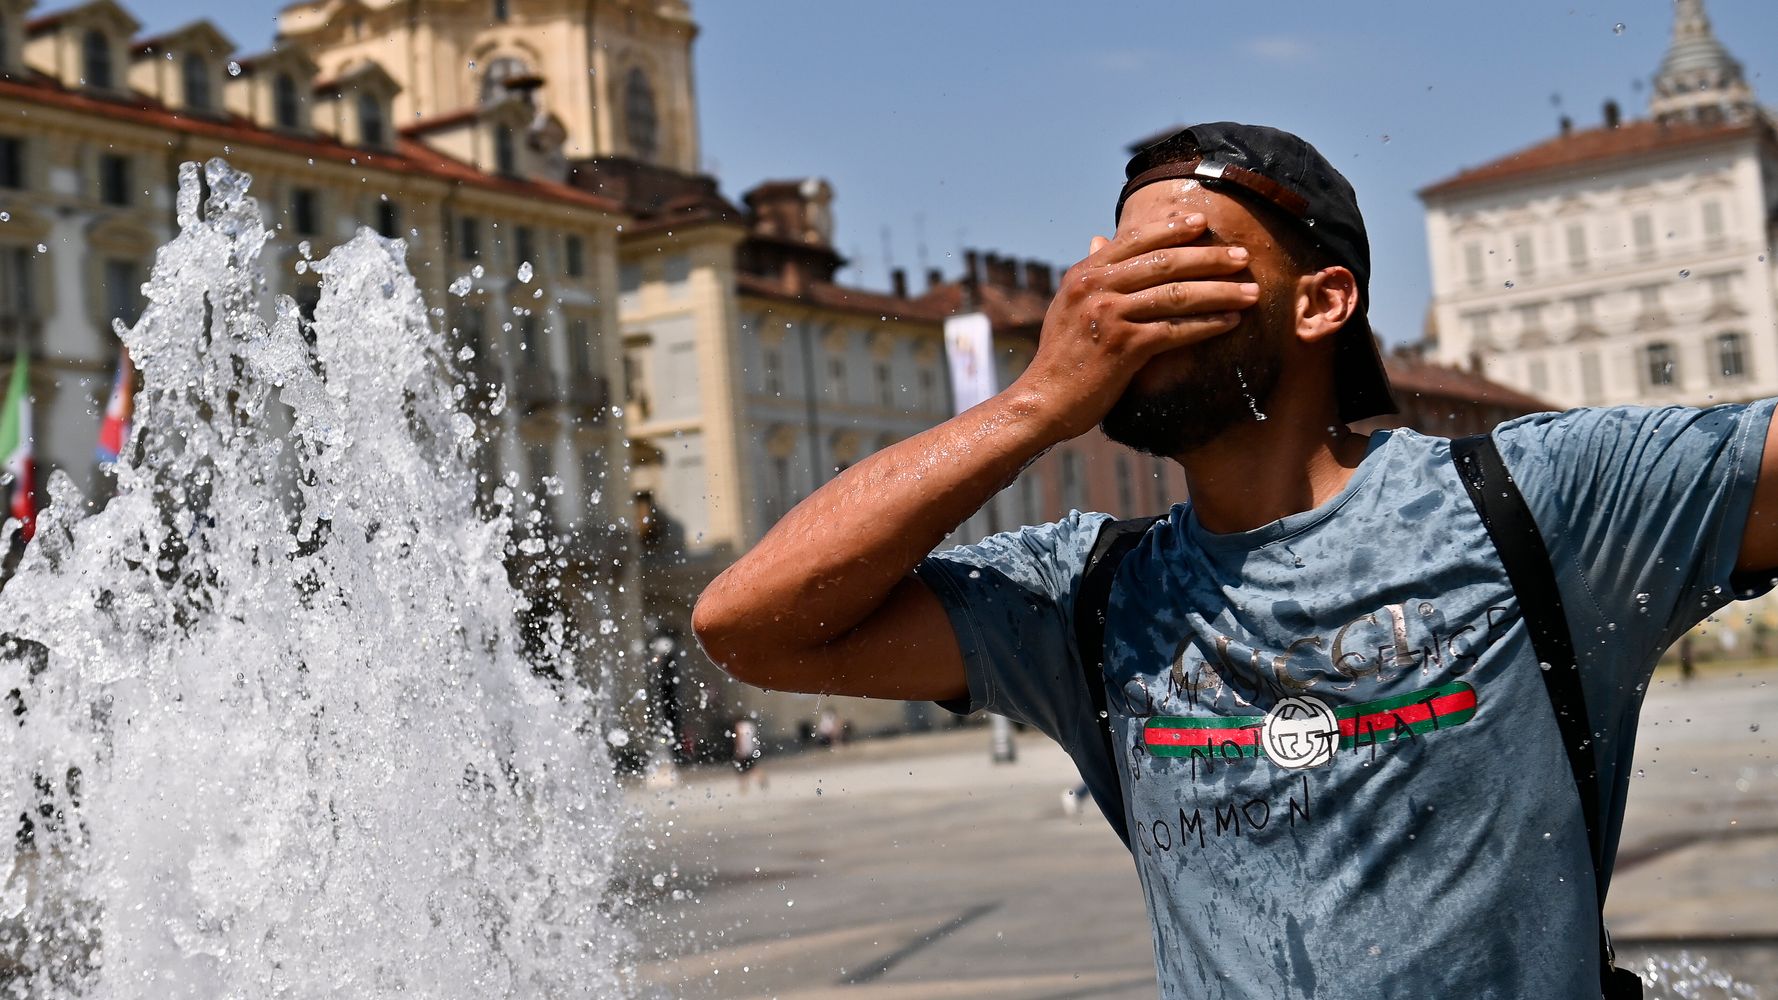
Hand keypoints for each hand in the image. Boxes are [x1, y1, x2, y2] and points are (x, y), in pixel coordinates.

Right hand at [1011, 214, 1259, 440]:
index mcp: (1084, 273)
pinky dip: (1208, 325)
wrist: (1044, 400)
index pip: (1135, 240)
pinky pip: (1176, 330)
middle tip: (1242, 257)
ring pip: (1176, 294)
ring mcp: (1109, 316)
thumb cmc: (1061, 356)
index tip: (1202, 223)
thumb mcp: (1068, 304)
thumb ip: (1091, 273)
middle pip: (1164, 263)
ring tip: (1250, 291)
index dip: (1172, 229)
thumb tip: (1100, 237)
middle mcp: (1095, 288)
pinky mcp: (1124, 347)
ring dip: (1220, 292)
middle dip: (1209, 258)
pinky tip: (1231, 322)